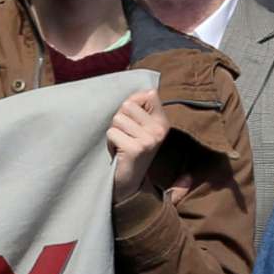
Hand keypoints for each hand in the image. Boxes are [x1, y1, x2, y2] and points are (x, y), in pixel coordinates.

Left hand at [105, 88, 168, 202]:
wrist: (129, 184)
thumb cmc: (131, 151)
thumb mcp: (141, 128)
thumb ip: (141, 108)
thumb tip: (143, 89)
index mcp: (163, 122)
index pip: (147, 94)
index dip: (132, 104)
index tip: (132, 122)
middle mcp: (159, 130)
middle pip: (127, 105)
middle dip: (119, 120)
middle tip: (125, 137)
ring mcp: (149, 139)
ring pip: (117, 119)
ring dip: (114, 132)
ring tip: (122, 145)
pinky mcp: (135, 149)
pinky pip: (112, 133)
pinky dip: (110, 143)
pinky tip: (118, 153)